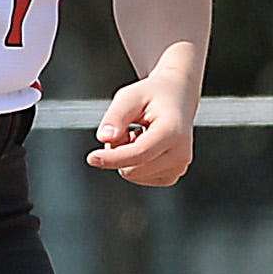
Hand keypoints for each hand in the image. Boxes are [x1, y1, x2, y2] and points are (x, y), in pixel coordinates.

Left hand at [87, 58, 197, 185]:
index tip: (91, 158)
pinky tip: (143, 145)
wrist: (176, 98)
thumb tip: (105, 138)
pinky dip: (132, 164)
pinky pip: (138, 177)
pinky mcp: (171, 176)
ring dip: (124, 157)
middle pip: (132, 169)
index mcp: (174, 132)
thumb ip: (116, 116)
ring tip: (137, 134)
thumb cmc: (152, 96)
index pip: (139, 153)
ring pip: (132, 175)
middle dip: (118, 151)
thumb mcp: (130, 96)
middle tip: (126, 129)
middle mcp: (181, 154)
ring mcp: (178, 168)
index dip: (112, 158)